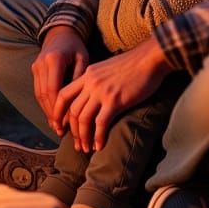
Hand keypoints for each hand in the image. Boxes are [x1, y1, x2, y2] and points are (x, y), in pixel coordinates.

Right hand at [31, 26, 88, 135]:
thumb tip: (78, 103)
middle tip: (61, 130)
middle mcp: (41, 64)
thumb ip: (80, 78)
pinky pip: (38, 90)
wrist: (60, 32)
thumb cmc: (75, 46)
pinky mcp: (34, 69)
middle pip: (44, 94)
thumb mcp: (83, 58)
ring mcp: (36, 66)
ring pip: (39, 94)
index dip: (58, 108)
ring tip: (56, 127)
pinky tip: (52, 115)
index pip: (53, 89)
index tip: (66, 122)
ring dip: (47, 111)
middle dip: (52, 114)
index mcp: (54, 60)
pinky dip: (44, 104)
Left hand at [53, 36, 173, 152]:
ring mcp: (102, 91)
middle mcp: (90, 82)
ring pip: (83, 119)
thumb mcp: (107, 68)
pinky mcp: (115, 100)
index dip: (58, 113)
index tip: (60, 126)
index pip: (63, 94)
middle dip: (72, 131)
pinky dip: (98, 137)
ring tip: (86, 149)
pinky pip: (100, 123)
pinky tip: (100, 146)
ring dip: (83, 137)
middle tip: (76, 144)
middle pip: (72, 110)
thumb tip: (92, 98)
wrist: (150, 58)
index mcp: (87, 74)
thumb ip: (97, 80)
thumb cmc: (133, 64)